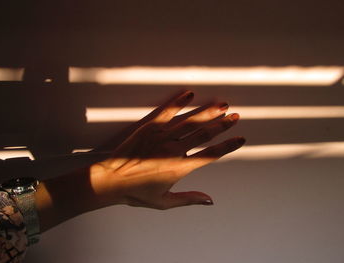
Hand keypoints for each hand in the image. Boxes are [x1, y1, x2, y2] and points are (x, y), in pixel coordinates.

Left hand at [89, 90, 244, 209]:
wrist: (109, 180)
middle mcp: (173, 150)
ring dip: (207, 112)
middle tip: (235, 116)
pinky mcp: (148, 128)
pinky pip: (167, 112)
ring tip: (222, 105)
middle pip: (204, 134)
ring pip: (190, 122)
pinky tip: (189, 94)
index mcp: (179, 168)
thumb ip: (188, 199)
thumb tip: (210, 200)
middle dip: (222, 124)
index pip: (210, 155)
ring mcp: (161, 136)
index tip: (240, 138)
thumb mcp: (164, 202)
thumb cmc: (135, 193)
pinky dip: (178, 103)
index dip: (227, 146)